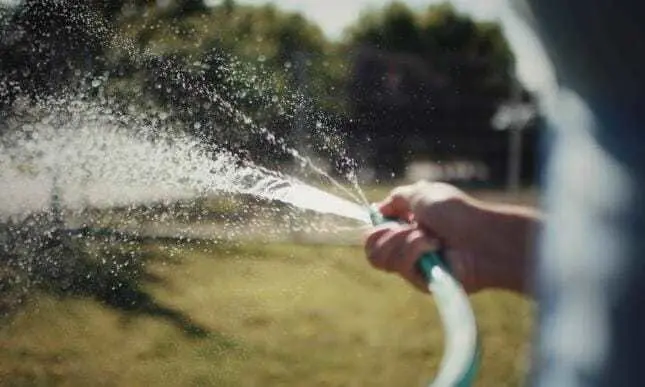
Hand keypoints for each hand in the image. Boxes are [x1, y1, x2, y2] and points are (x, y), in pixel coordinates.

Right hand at [364, 182, 539, 293]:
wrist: (480, 236)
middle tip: (407, 227)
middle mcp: (407, 246)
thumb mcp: (421, 193)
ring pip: (381, 258)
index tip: (385, 216)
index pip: (375, 234)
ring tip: (429, 236)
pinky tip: (435, 246)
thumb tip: (379, 209)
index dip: (376, 225)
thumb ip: (396, 198)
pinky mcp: (419, 281)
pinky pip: (400, 266)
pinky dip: (415, 250)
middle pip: (371, 250)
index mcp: (408, 225)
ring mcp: (413, 265)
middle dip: (386, 234)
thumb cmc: (456, 212)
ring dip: (405, 240)